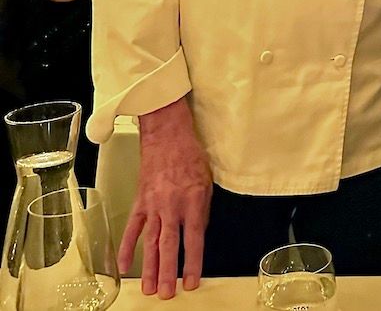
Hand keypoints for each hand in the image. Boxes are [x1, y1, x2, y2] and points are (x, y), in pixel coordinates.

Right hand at [118, 98, 211, 298]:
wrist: (167, 136)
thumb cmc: (190, 156)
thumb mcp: (206, 182)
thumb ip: (202, 211)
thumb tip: (197, 234)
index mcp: (193, 201)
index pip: (194, 239)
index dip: (193, 263)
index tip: (191, 283)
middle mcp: (172, 206)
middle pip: (170, 245)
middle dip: (168, 272)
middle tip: (166, 294)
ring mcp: (153, 205)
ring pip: (151, 241)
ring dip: (150, 267)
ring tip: (149, 289)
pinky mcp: (140, 201)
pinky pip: (132, 227)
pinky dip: (127, 247)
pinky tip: (123, 266)